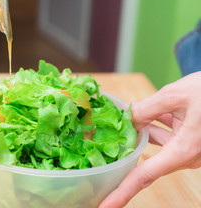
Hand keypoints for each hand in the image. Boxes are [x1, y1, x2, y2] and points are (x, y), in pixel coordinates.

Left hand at [99, 71, 200, 207]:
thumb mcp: (174, 95)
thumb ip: (145, 109)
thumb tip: (126, 119)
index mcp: (183, 150)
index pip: (145, 176)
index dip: (122, 192)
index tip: (105, 206)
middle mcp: (186, 156)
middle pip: (146, 161)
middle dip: (126, 152)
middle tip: (102, 149)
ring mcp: (189, 150)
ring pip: (155, 144)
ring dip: (142, 131)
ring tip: (123, 118)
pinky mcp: (190, 142)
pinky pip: (166, 138)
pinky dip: (155, 126)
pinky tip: (145, 113)